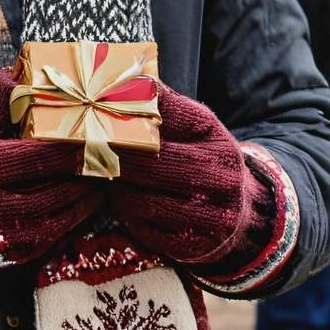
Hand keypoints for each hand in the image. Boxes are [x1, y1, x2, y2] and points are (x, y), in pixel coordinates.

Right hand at [0, 70, 101, 273]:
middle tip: (111, 152)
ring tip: (105, 172)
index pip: (42, 155)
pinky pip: (58, 232)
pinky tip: (90, 197)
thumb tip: (19, 72)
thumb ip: (1, 102)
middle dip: (88, 169)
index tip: (96, 132)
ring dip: (89, 191)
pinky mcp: (18, 255)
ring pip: (63, 210)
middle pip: (59, 184)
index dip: (73, 145)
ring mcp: (9, 233)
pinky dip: (79, 214)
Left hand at [110, 84, 269, 265]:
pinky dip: (125, 213)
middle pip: (148, 166)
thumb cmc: (206, 159)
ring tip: (103, 175)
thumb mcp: (197, 128)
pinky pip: (144, 230)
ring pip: (141, 201)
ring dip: (115, 187)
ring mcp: (208, 218)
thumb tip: (122, 82)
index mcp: (216, 141)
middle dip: (112, 156)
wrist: (242, 213)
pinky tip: (121, 200)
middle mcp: (219, 180)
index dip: (125, 116)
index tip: (96, 111)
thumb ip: (164, 106)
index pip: (166, 122)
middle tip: (86, 148)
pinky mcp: (192, 247)